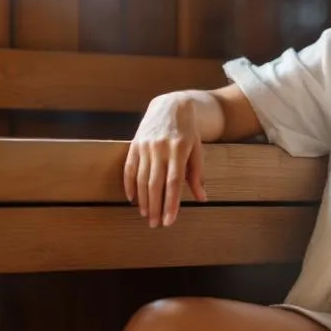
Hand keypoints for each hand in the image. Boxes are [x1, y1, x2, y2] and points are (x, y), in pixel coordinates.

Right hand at [125, 93, 208, 227]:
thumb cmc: (188, 131)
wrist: (171, 106)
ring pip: (141, 178)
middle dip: (155, 207)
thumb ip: (197, 174)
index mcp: (179, 150)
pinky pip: (129, 168)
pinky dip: (129, 185)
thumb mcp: (197, 150)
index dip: (170, 204)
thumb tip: (202, 198)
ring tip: (146, 215)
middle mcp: (160, 148)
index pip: (173, 183)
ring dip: (143, 200)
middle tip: (155, 224)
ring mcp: (145, 146)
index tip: (169, 221)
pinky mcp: (135, 144)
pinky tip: (132, 199)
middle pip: (155, 184)